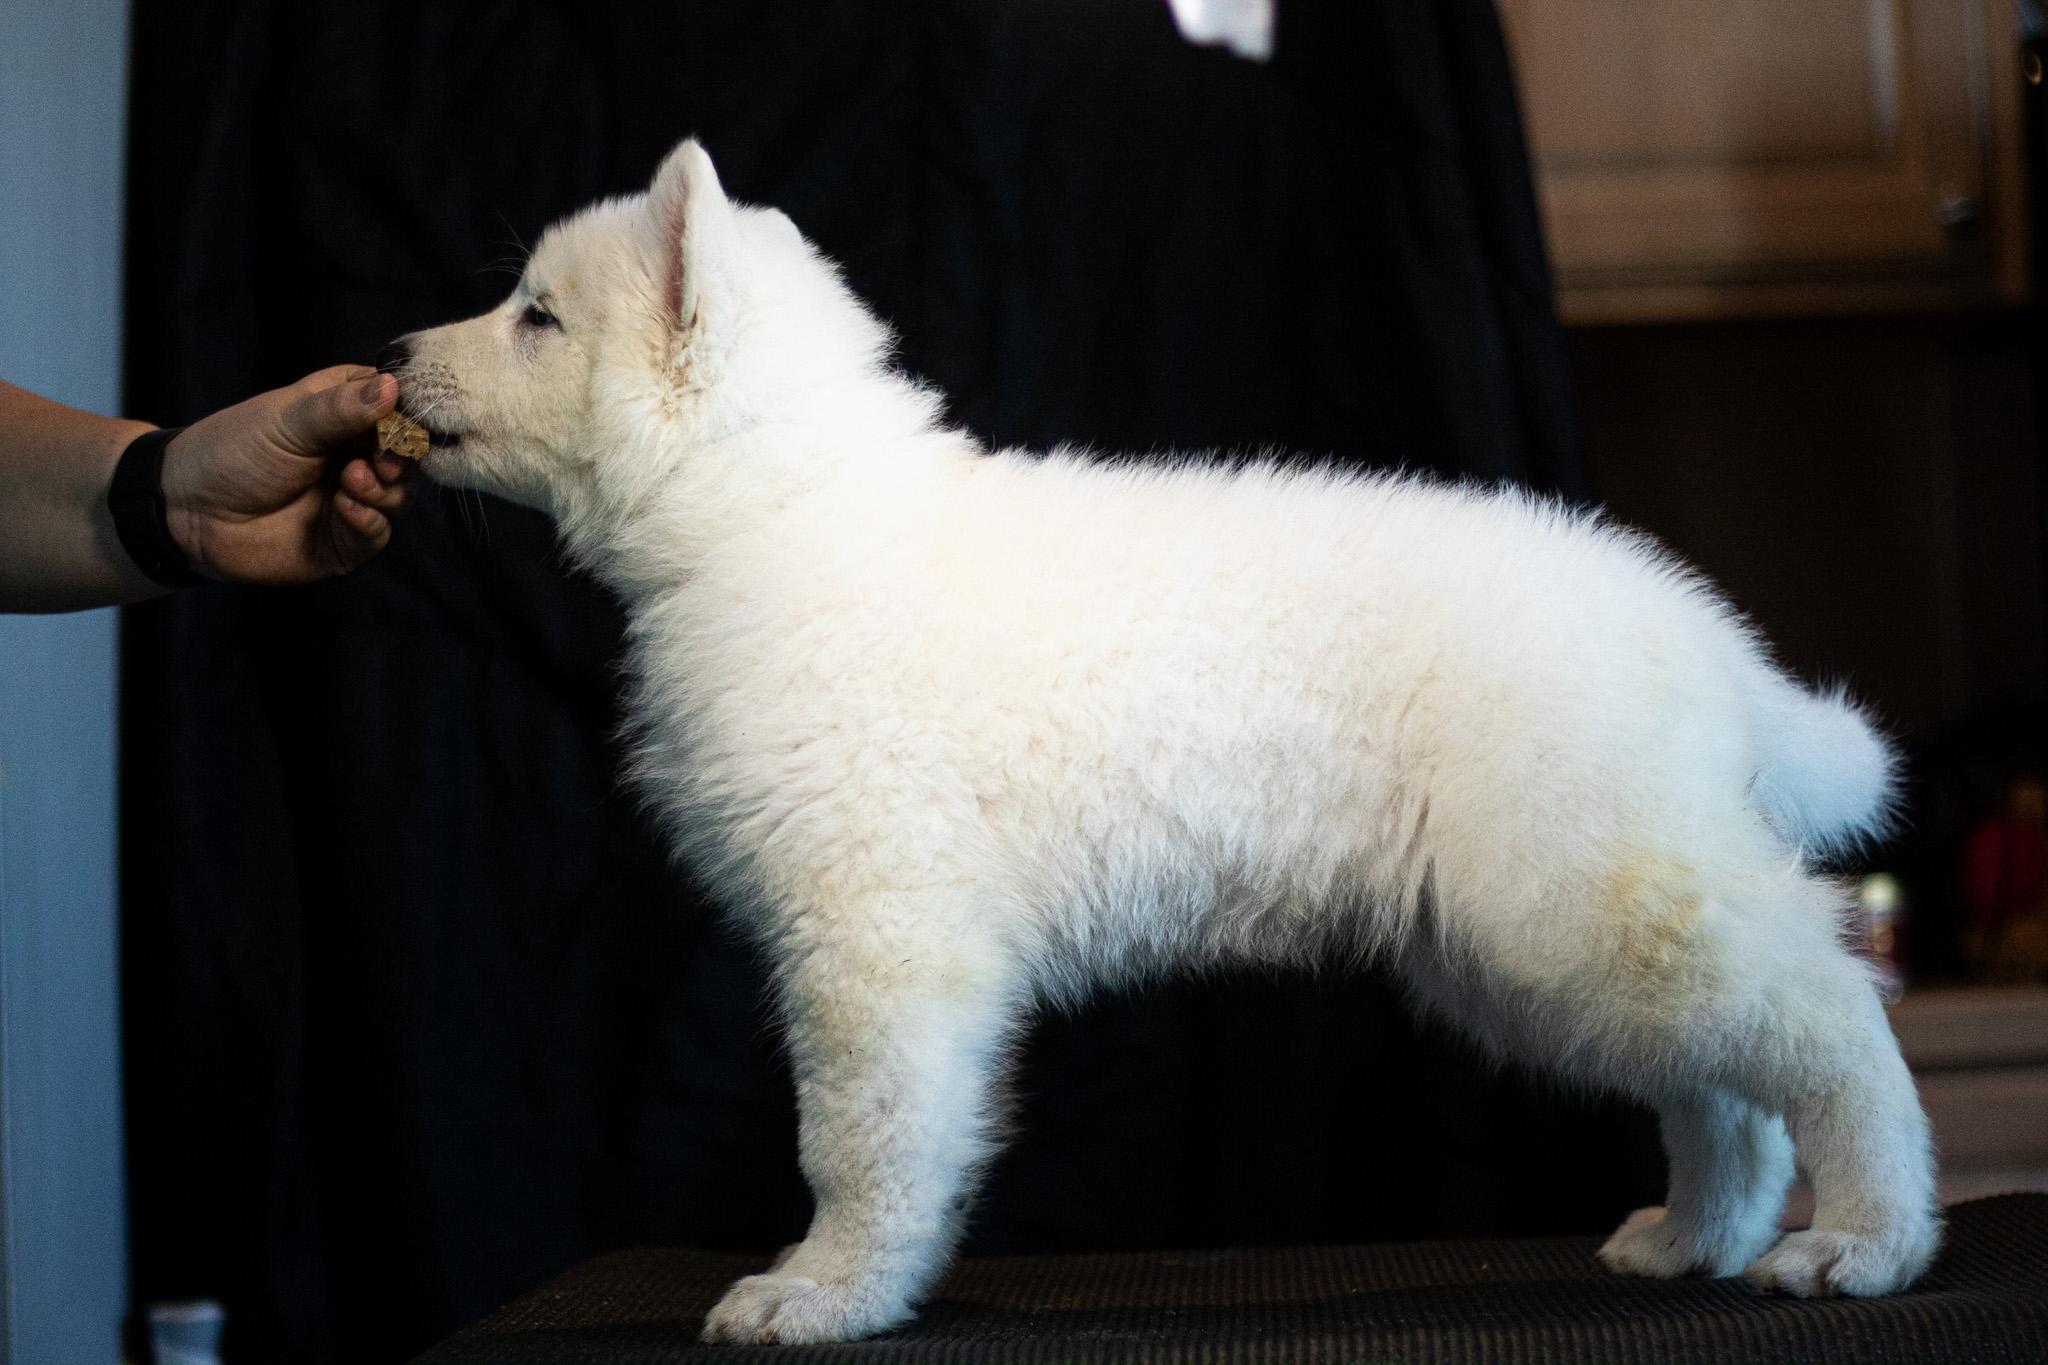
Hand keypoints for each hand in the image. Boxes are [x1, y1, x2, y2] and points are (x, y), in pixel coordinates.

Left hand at [161, 365, 414, 582]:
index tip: (403, 422)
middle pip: (410, 456)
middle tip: (382, 459)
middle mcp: (357, 454)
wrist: (187, 511)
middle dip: (402, 459)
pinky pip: (378, 534)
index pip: (399, 407)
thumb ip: (341, 408)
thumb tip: (394, 386)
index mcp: (346, 412)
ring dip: (385, 490)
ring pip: (401, 496)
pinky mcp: (345, 539)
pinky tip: (346, 507)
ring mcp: (354, 497)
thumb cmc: (232, 451)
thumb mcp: (287, 421)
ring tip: (351, 481)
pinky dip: (369, 521)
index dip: (409, 416)